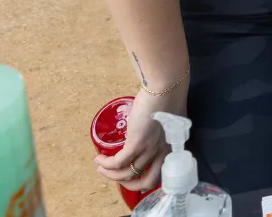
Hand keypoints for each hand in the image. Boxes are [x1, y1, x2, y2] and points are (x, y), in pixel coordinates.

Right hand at [94, 79, 186, 194]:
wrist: (166, 86)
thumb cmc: (169, 96)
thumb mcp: (169, 121)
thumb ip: (162, 131)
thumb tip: (148, 132)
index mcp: (172, 148)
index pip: (162, 174)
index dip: (145, 180)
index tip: (133, 175)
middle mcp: (163, 153)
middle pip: (147, 182)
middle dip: (129, 185)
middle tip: (116, 177)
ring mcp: (150, 149)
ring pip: (128, 174)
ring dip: (111, 174)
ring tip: (101, 167)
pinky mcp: (137, 143)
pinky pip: (118, 162)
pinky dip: (106, 164)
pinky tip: (99, 159)